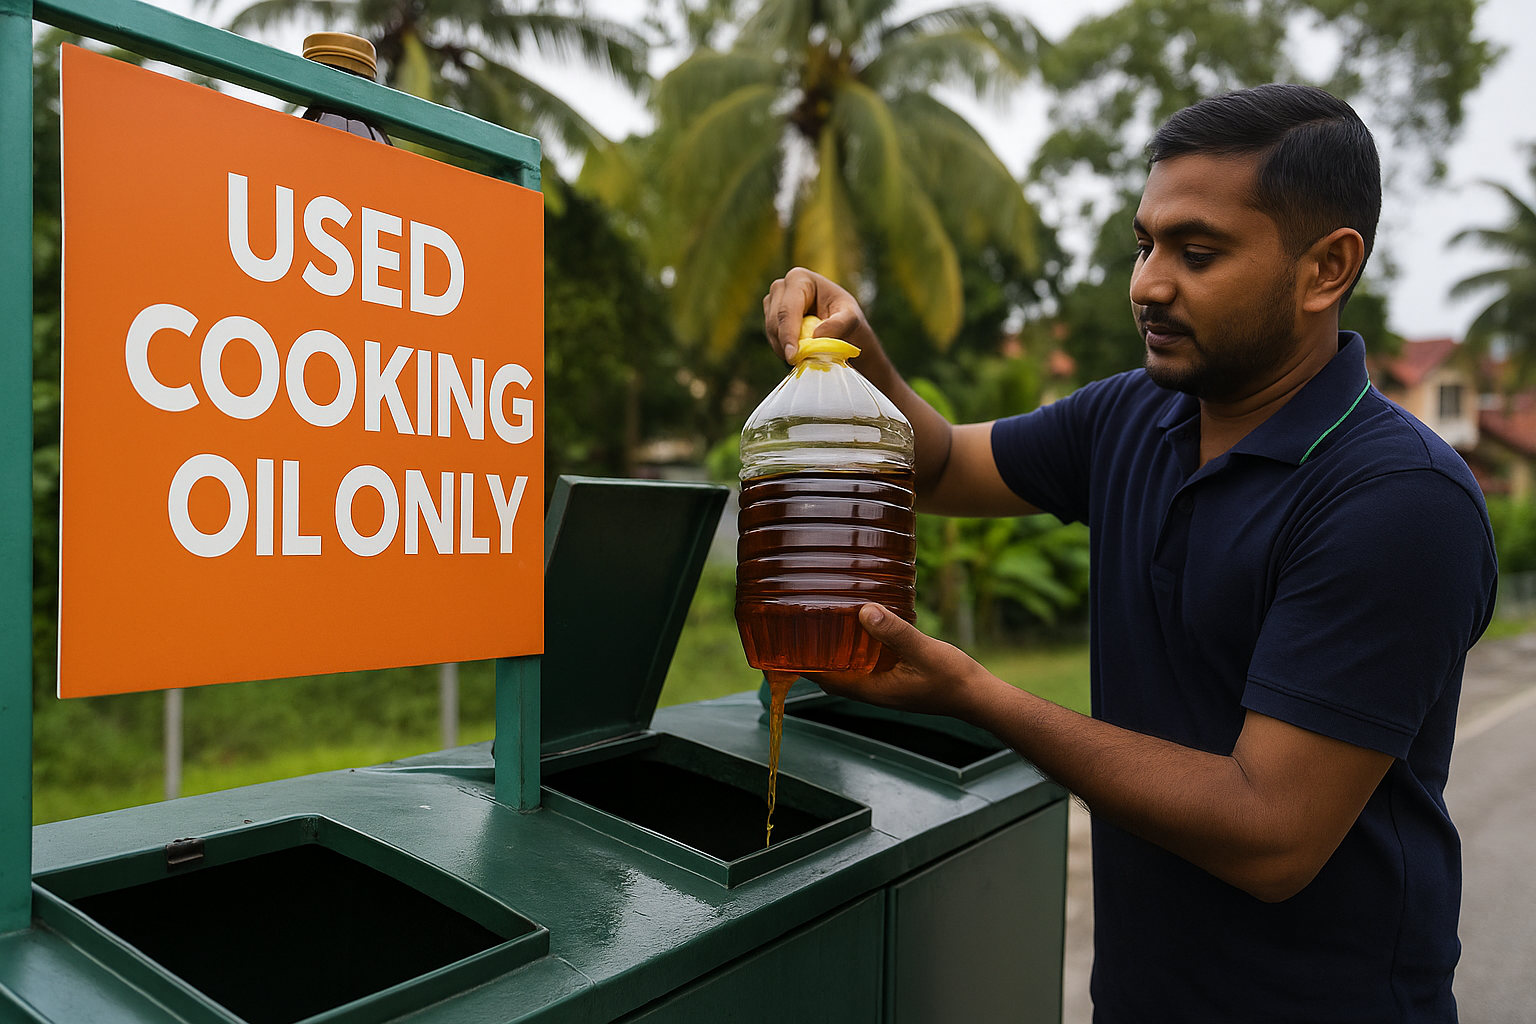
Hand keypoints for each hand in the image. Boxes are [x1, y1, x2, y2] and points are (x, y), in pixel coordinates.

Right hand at [763, 268, 871, 362]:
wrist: (843, 326)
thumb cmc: (848, 318)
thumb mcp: (852, 319)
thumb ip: (840, 324)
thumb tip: (817, 335)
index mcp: (800, 279)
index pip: (788, 310)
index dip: (788, 334)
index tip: (793, 356)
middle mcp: (781, 286)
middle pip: (775, 321)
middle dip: (786, 344)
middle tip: (801, 362)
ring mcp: (773, 301)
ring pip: (771, 331)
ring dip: (784, 348)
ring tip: (804, 357)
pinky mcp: (770, 316)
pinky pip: (771, 337)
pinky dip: (783, 349)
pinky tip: (799, 352)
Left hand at [812, 604, 992, 718]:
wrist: (978, 696)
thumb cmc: (952, 679)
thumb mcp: (921, 650)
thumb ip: (893, 631)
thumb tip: (862, 611)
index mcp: (872, 690)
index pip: (826, 679)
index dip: (804, 665)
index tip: (786, 645)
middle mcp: (874, 690)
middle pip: (832, 675)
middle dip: (814, 656)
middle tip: (800, 626)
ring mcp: (885, 686)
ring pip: (849, 669)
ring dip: (835, 652)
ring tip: (823, 623)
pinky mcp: (896, 678)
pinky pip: (867, 664)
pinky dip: (856, 650)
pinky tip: (861, 626)